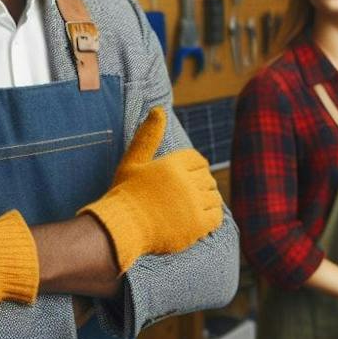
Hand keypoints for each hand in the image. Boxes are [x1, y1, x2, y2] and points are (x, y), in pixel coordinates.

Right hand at [81, 106, 222, 271]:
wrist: (120, 228)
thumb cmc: (124, 194)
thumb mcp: (133, 161)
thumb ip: (148, 136)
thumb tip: (158, 110)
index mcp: (173, 163)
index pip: (198, 160)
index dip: (191, 170)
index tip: (180, 182)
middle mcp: (186, 180)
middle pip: (206, 178)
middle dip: (197, 187)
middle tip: (180, 199)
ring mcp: (193, 203)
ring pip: (213, 197)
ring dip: (205, 202)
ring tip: (187, 210)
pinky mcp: (198, 224)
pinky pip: (216, 216)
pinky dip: (210, 218)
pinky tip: (196, 222)